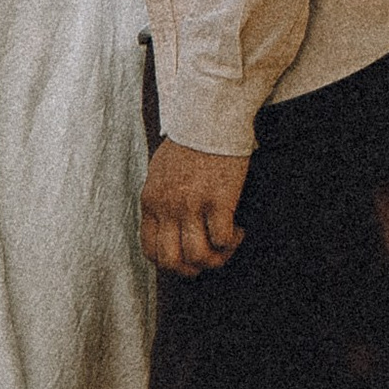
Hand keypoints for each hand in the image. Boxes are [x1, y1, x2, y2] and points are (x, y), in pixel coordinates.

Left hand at [141, 138, 248, 277]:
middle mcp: (167, 207)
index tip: (187, 256)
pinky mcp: (218, 200)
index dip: (170, 264)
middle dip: (192, 269)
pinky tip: (238, 229)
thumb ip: (159, 199)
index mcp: (151, 201)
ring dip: (216, 258)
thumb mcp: (159, 172)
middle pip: (171, 262)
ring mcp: (191, 205)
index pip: (150, 251)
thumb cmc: (188, 141)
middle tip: (208, 257)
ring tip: (227, 244)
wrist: (209, 118)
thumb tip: (167, 221)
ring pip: (197, 256)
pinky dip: (231, 242)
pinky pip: (221, 239)